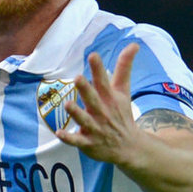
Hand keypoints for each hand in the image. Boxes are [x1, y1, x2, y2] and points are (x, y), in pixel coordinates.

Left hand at [56, 43, 140, 164]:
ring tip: (66, 104)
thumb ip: (124, 67)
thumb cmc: (121, 113)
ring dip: (76, 113)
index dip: (98, 69)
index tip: (93, 55)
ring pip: (84, 120)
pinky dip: (69, 138)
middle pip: (93, 99)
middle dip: (86, 89)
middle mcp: (102, 111)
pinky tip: (59, 133)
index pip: (103, 81)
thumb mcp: (124, 90)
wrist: (130, 147)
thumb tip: (134, 44)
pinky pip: (77, 141)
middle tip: (78, 78)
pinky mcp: (89, 143)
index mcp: (109, 97)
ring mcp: (95, 128)